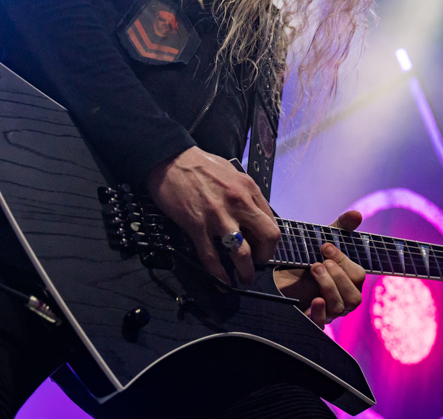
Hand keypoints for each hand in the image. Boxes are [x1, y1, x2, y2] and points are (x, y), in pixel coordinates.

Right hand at [147, 147, 279, 284]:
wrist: (171, 159)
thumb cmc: (201, 164)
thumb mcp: (233, 173)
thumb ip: (246, 194)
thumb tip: (253, 215)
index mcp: (249, 189)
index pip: (271, 222)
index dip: (270, 241)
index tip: (263, 249)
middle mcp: (238, 203)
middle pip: (266, 238)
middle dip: (265, 257)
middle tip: (258, 264)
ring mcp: (217, 216)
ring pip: (241, 253)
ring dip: (245, 272)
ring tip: (244, 280)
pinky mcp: (196, 225)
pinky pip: (211, 257)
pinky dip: (218, 275)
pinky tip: (222, 283)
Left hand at [273, 210, 364, 327]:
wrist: (275, 274)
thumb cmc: (304, 258)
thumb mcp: (321, 240)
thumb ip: (340, 228)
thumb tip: (357, 214)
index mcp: (347, 281)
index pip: (358, 276)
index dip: (343, 260)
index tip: (324, 246)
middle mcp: (341, 299)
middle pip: (354, 296)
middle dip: (338, 276)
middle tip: (319, 262)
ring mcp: (327, 311)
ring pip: (340, 307)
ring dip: (328, 287)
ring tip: (313, 270)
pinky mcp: (310, 319)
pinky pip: (322, 324)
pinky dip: (320, 313)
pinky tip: (315, 300)